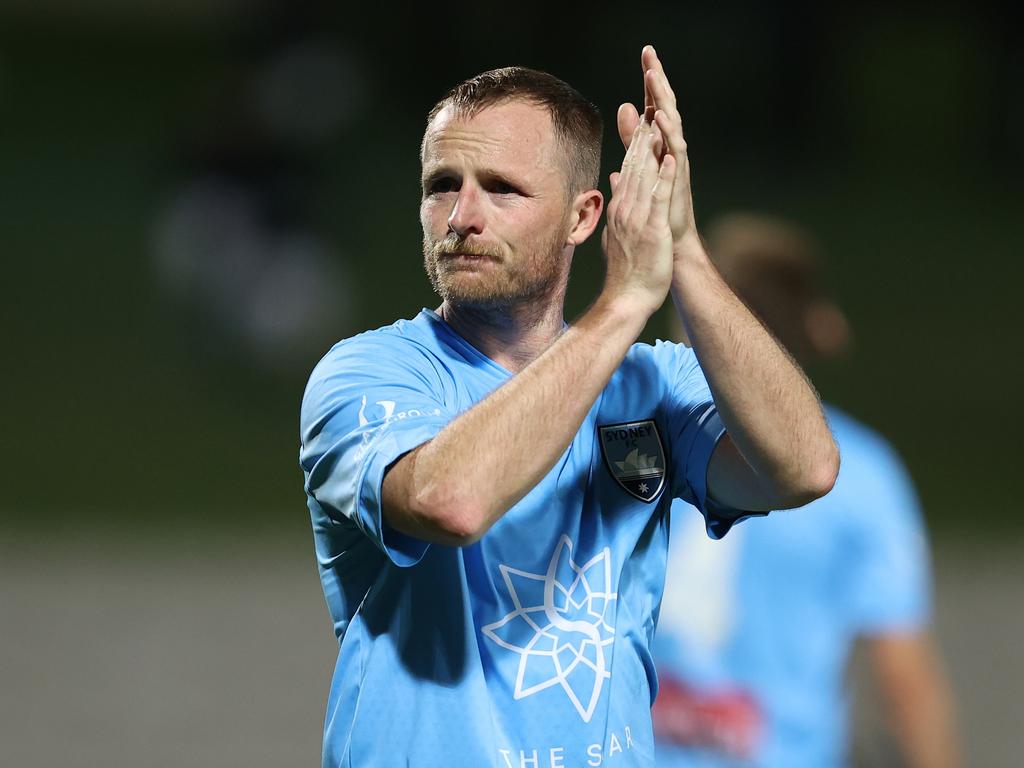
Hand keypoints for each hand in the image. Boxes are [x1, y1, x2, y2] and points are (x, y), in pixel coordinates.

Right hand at [600, 117, 675, 314]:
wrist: (626, 298)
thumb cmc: (626, 271)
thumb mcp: (617, 234)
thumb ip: (616, 206)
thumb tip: (614, 182)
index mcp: (619, 208)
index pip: (627, 169)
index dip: (635, 142)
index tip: (642, 119)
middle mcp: (625, 208)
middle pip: (634, 165)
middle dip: (642, 133)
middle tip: (648, 104)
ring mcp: (637, 217)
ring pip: (645, 175)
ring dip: (653, 147)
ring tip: (659, 120)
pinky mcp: (653, 229)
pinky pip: (658, 198)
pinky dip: (664, 177)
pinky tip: (670, 158)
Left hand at [616, 45, 700, 259]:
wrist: (670, 249)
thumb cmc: (656, 220)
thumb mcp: (637, 187)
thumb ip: (630, 165)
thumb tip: (620, 150)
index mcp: (657, 153)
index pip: (651, 112)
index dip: (648, 88)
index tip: (645, 57)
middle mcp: (669, 154)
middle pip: (662, 109)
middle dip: (656, 83)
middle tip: (650, 53)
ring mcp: (675, 165)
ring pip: (668, 124)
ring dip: (662, 100)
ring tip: (654, 75)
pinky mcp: (678, 179)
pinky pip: (673, 151)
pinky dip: (667, 134)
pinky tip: (660, 117)